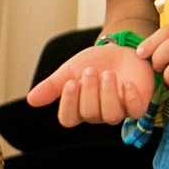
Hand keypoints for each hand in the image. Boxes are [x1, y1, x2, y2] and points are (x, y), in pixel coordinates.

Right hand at [29, 43, 158, 126]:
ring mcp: (119, 111)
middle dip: (89, 90)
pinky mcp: (138, 105)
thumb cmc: (94, 62)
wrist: (119, 49)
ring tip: (107, 74)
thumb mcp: (70, 70)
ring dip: (108, 93)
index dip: (69, 103)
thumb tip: (31, 100)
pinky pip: (136, 112)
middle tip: (91, 70)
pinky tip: (127, 83)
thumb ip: (52, 86)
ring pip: (111, 115)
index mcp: (78, 108)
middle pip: (89, 114)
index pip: (68, 119)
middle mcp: (98, 114)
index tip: (71, 82)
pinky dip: (130, 98)